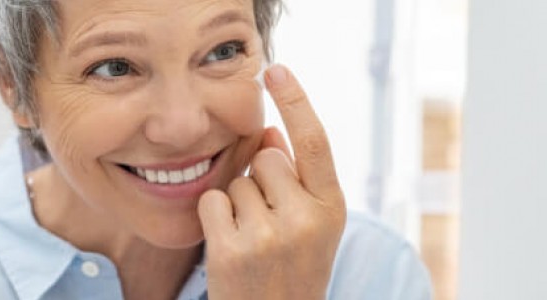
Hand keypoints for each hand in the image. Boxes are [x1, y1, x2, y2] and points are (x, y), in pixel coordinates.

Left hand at [198, 64, 346, 299]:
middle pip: (266, 157)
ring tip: (253, 241)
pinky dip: (215, 218)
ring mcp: (270, 236)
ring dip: (238, 203)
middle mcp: (306, 219)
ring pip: (237, 181)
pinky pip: (213, 201)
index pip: (314, 141)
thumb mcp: (309, 226)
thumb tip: (270, 132)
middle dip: (260, 178)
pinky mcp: (234, 250)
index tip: (276, 70)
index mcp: (332, 208)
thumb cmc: (292, 271)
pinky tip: (231, 246)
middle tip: (269, 222)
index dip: (296, 101)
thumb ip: (295, 178)